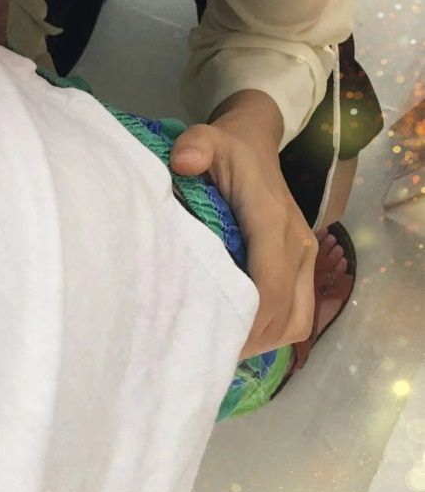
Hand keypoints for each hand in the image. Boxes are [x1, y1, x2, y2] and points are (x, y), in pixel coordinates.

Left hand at [170, 91, 316, 360]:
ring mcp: (305, 256)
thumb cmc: (226, 149)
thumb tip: (184, 162)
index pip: (269, 287)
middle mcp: (298, 244)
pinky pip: (299, 313)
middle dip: (248, 340)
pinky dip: (274, 331)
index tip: (210, 342)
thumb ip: (195, 145)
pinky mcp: (303, 264)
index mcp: (272, 221)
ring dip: (263, 340)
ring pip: (296, 320)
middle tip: (206, 354)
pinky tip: (240, 334)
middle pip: (284, 313)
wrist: (256, 143)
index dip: (244, 322)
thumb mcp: (206, 137)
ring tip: (223, 348)